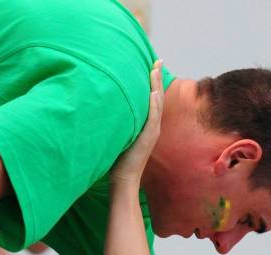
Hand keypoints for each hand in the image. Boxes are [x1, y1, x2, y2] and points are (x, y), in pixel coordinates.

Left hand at [111, 60, 163, 186]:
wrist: (125, 179)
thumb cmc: (120, 162)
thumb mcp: (122, 139)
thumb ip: (123, 126)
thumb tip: (112, 115)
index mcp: (148, 127)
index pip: (153, 101)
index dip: (153, 84)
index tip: (152, 68)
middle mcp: (153, 127)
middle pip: (158, 98)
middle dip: (157, 78)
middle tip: (157, 61)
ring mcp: (152, 132)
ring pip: (157, 104)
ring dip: (157, 86)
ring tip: (155, 69)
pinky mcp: (148, 137)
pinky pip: (152, 116)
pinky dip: (154, 103)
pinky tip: (153, 91)